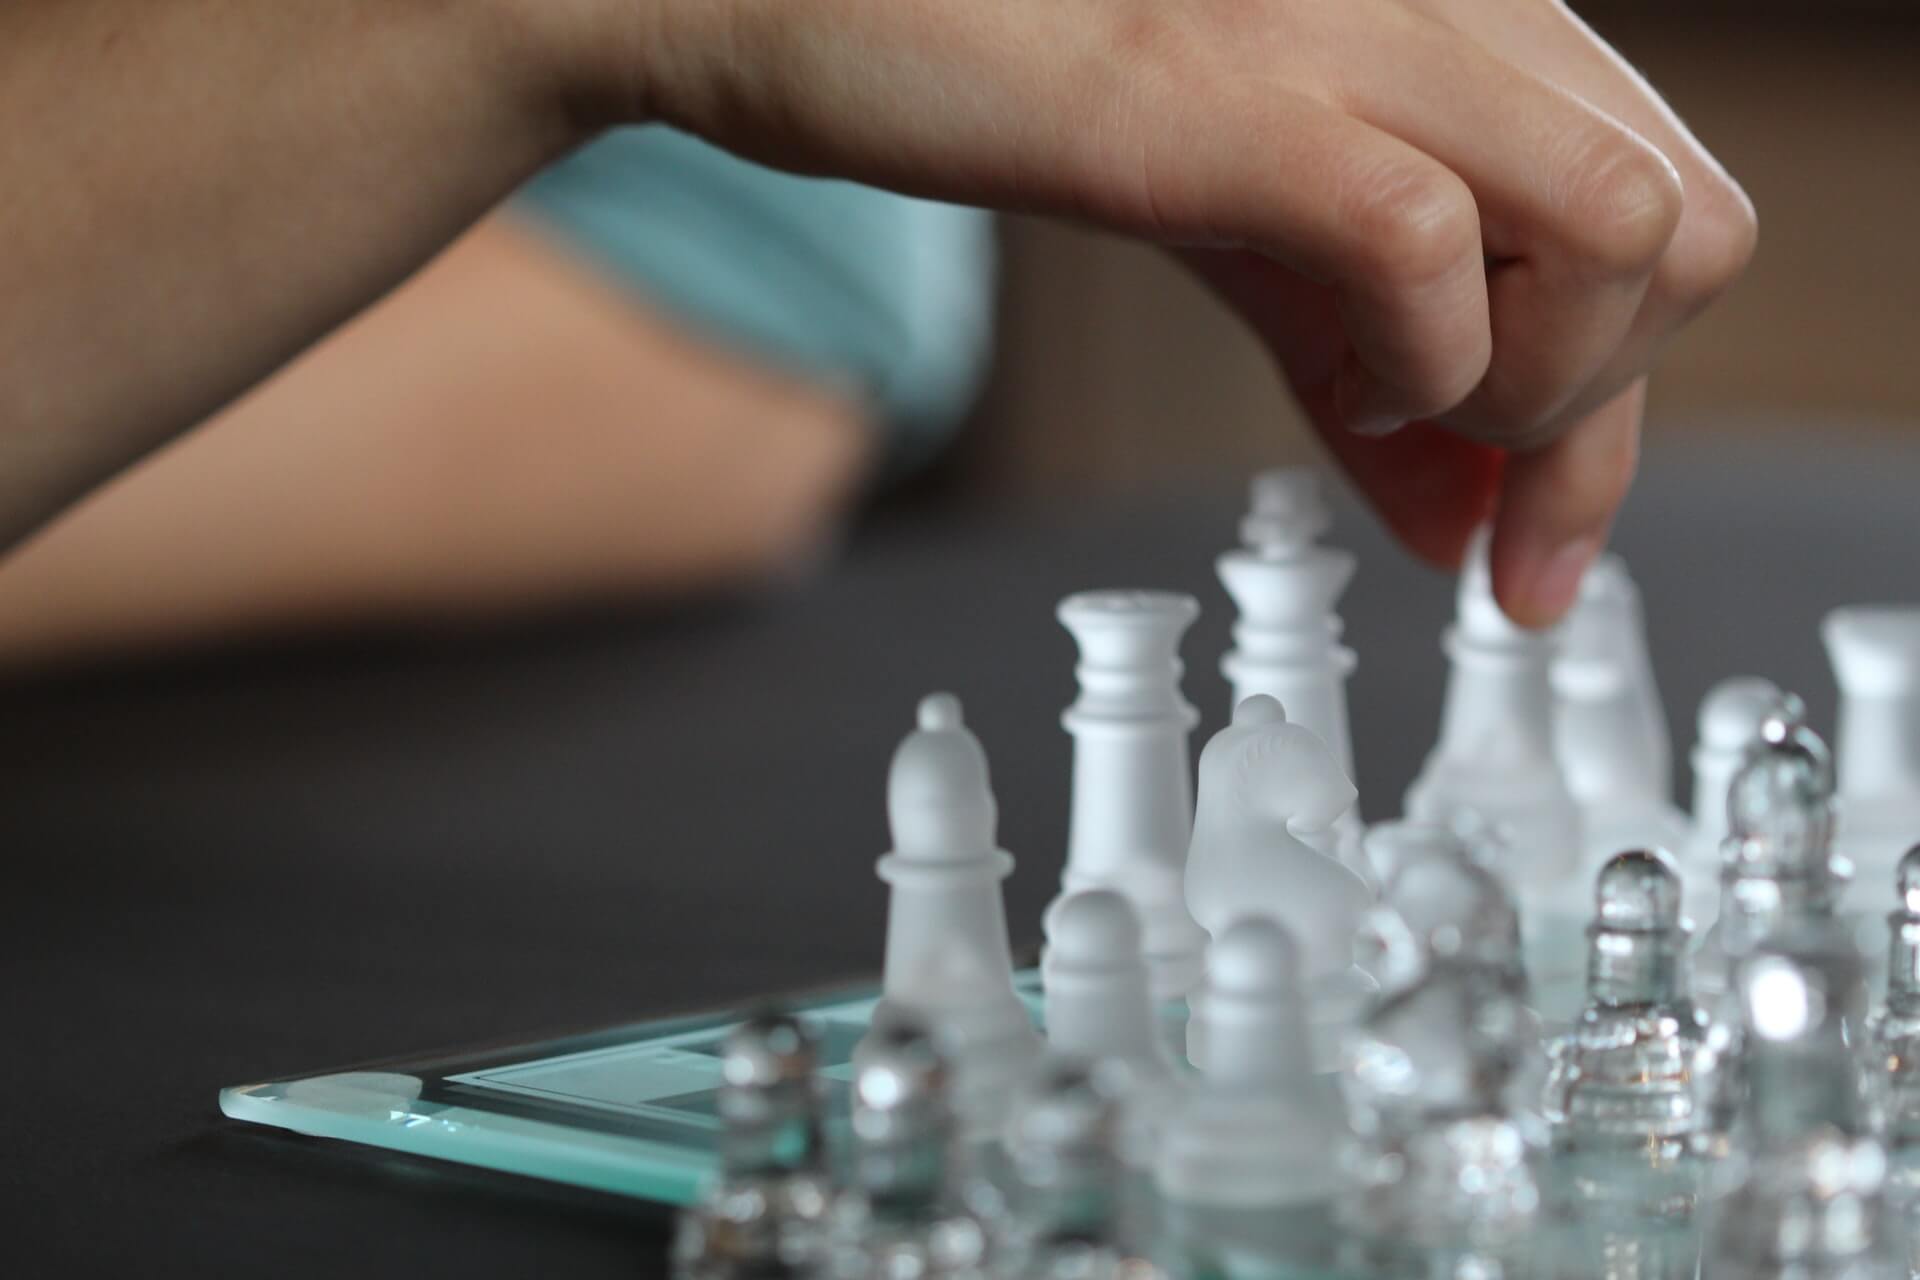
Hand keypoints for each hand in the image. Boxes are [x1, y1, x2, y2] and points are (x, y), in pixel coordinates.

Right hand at [594, 0, 1754, 623]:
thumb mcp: (1236, 240)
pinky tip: (1327, 386)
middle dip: (1596, 419)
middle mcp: (1439, 5)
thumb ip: (1358, 368)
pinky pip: (1428, 242)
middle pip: (1690, 236)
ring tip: (1377, 419)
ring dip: (1523, 393)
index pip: (1661, 222)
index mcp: (1454, 26)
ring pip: (1622, 233)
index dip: (1615, 414)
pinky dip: (1412, 360)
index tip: (1527, 547)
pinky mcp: (1228, 92)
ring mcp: (1346, 37)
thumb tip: (1459, 519)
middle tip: (1465, 506)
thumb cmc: (1001, 82)